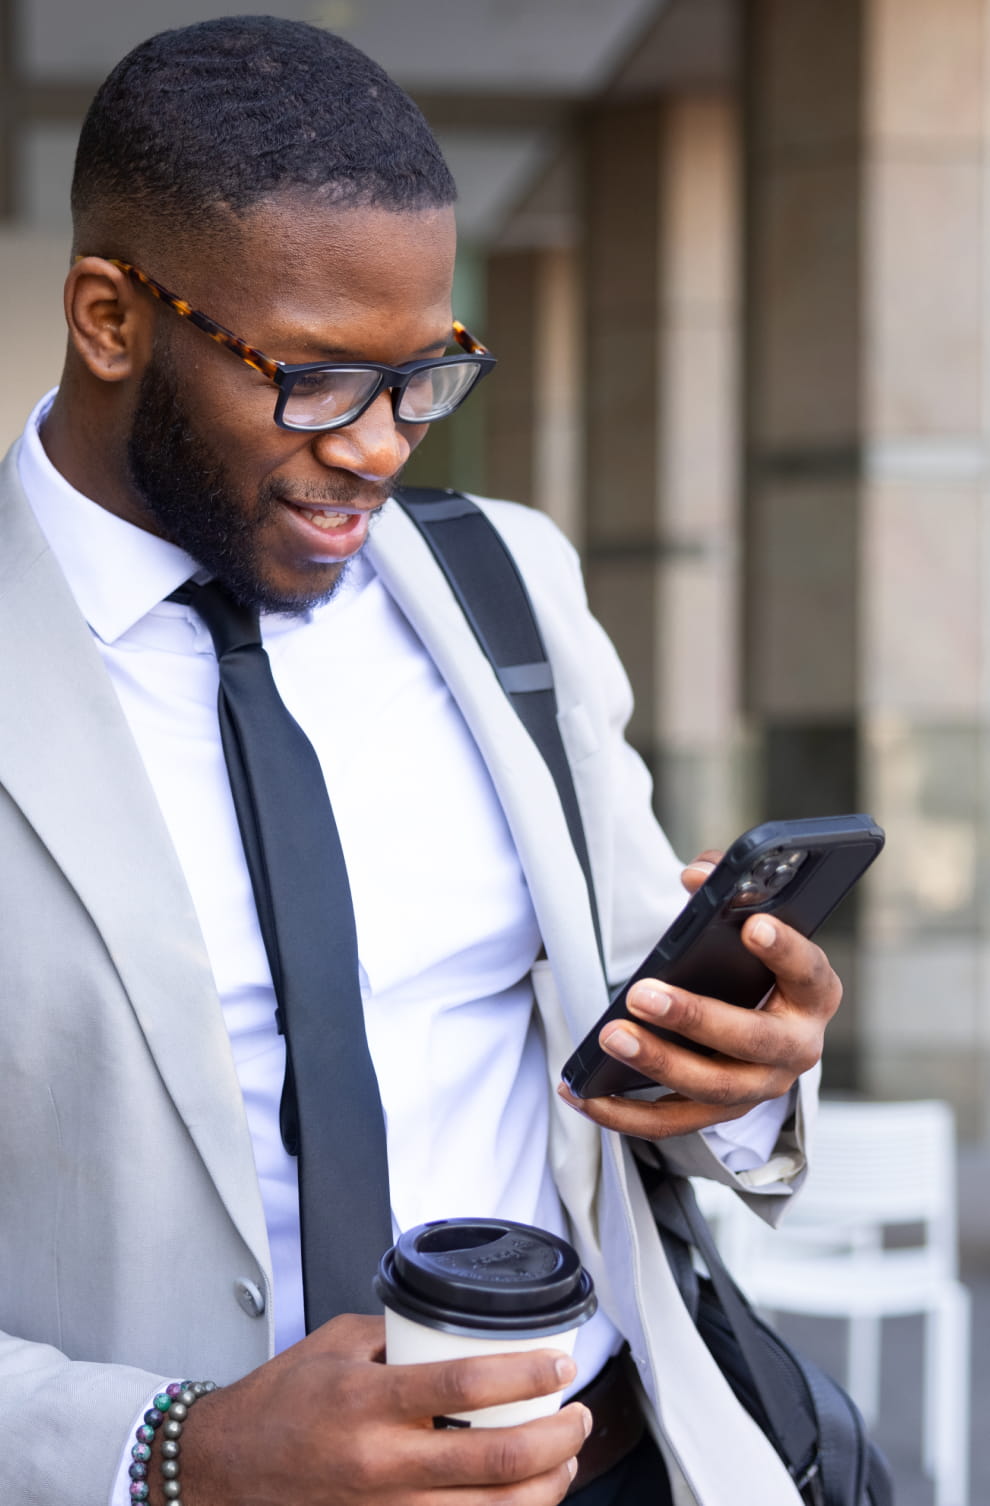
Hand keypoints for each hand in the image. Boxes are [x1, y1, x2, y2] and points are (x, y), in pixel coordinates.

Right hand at [173, 1314, 590, 1505]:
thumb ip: (399, 1335)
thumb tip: (458, 1331)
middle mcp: (380, 1463)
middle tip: (578, 1416)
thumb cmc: (278, 1403)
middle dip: (557, 1440)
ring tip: (565, 1461)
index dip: (527, 1375)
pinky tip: (522, 1501)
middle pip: (496, 1462)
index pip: (465, 1386)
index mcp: (368, 1402)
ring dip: (545, 1489)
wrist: (222, 1470)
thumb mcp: (336, 1344)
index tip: (560, 1365)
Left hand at [557, 849, 840, 1139]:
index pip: (808, 971)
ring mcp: (759, 1087)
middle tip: (643, 994)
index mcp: (814, 994)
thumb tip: (696, 874)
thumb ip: (728, 889)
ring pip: (711, 1088)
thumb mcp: (753, 925)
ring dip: (657, 1063)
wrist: (766, 1023)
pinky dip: (622, 1113)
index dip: (785, 950)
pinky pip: (671, 1123)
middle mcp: (796, 1048)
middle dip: (695, 1018)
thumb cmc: (754, 966)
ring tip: (610, 1036)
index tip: (753, 925)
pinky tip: (580, 1090)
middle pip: (751, 1040)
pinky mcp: (719, 1113)